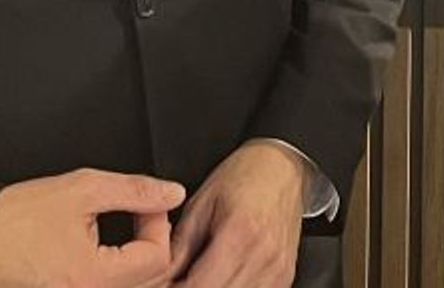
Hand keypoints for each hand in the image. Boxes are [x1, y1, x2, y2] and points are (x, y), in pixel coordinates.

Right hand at [0, 169, 184, 287]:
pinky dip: (117, 273)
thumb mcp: (82, 189)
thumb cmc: (14, 217)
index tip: (147, 206)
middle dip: (151, 244)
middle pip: (149, 281)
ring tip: (126, 232)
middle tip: (139, 215)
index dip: (160, 226)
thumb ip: (134, 191)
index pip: (157, 260)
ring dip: (137, 261)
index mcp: (92, 278)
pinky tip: (109, 253)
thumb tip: (172, 194)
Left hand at [170, 140, 309, 287]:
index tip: (167, 283)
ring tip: (202, 275)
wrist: (283, 167)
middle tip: (181, 279)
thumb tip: (159, 279)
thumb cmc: (245, 176)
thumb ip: (178, 247)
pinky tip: (223, 278)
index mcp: (241, 232)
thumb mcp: (202, 203)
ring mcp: (278, 270)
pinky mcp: (284, 277)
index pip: (199, 286)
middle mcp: (265, 255)